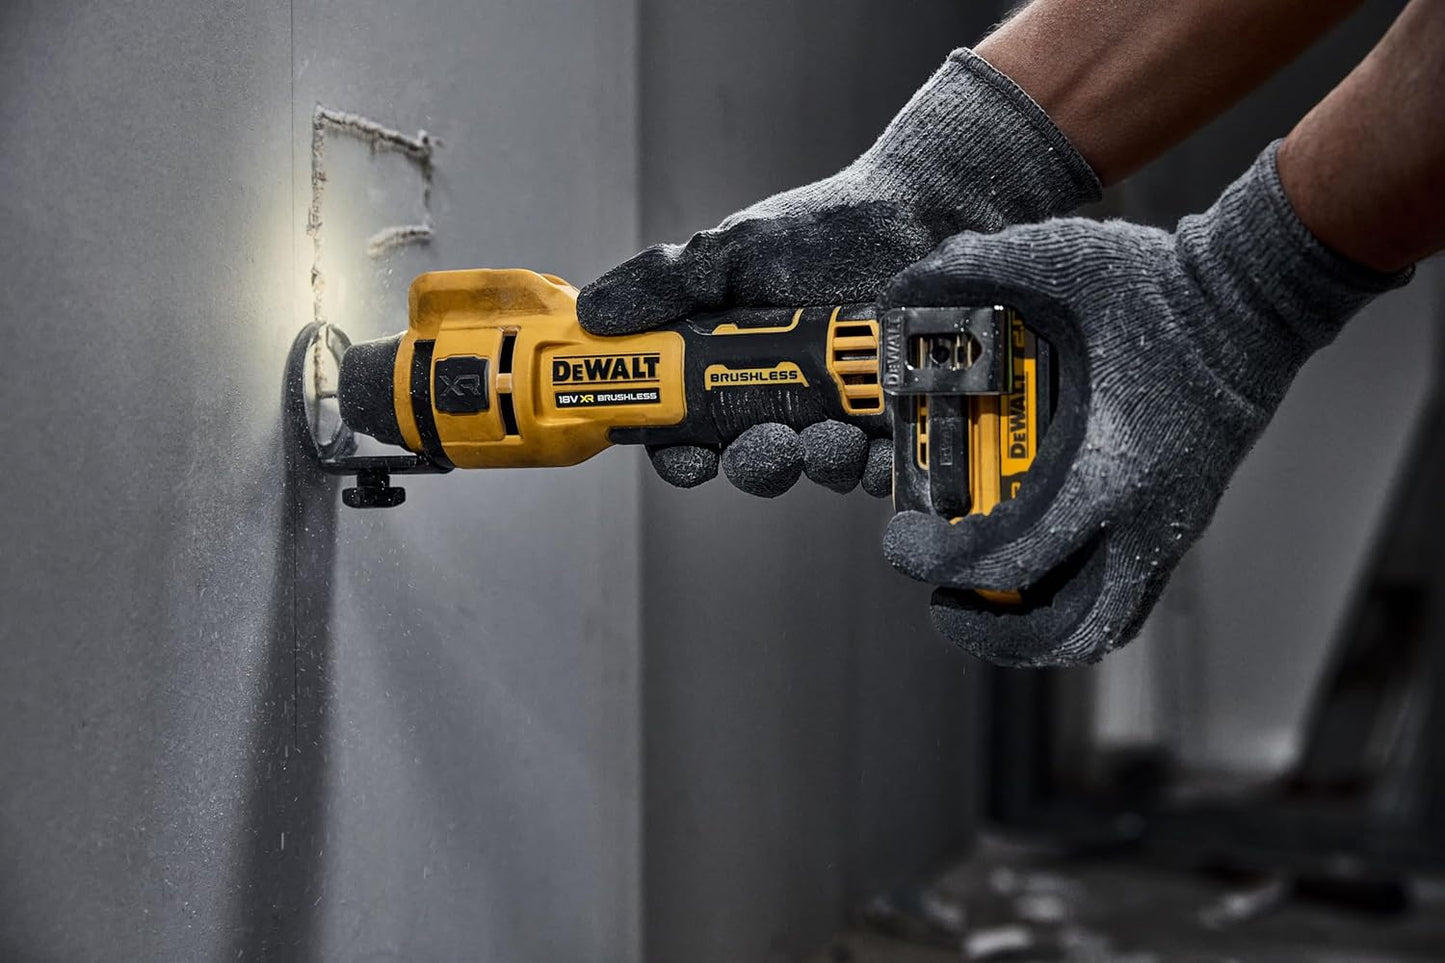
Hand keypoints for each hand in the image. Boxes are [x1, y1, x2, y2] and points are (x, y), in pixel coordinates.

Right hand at [578, 49, 1099, 496]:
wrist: (926, 210)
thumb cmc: (827, 228)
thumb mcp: (735, 250)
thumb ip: (667, 283)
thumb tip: (593, 313)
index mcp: (733, 366)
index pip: (690, 430)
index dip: (681, 454)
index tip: (689, 458)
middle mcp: (783, 397)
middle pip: (754, 462)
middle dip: (757, 466)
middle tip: (771, 446)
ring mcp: (841, 412)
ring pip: (818, 469)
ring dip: (818, 465)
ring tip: (833, 437)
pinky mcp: (897, 419)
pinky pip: (884, 465)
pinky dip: (880, 468)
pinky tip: (881, 451)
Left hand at [881, 143, 1408, 665]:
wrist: (1259, 294)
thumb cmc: (1161, 283)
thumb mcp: (1056, 260)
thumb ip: (968, 270)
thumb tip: (898, 290)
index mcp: (1107, 470)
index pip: (1010, 559)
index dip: (940, 563)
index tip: (902, 543)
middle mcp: (1146, 519)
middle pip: (1065, 632)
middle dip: (989, 632)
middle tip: (942, 600)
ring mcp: (1172, 528)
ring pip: (1103, 628)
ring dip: (1035, 632)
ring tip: (982, 602)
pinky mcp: (1183, 523)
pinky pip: (1125, 597)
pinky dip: (1072, 603)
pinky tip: (1033, 570)